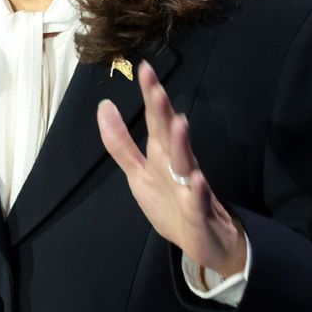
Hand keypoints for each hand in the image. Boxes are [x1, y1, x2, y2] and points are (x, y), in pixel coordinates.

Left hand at [96, 60, 245, 277]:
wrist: (207, 243)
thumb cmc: (171, 204)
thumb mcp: (139, 173)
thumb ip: (120, 142)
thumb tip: (104, 105)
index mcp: (161, 155)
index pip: (154, 120)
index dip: (149, 96)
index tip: (143, 68)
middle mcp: (177, 165)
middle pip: (168, 135)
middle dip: (162, 111)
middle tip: (156, 87)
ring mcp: (189, 189)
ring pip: (185, 163)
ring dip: (181, 144)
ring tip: (178, 122)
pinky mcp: (198, 214)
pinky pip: (197, 201)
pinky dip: (197, 191)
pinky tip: (196, 179)